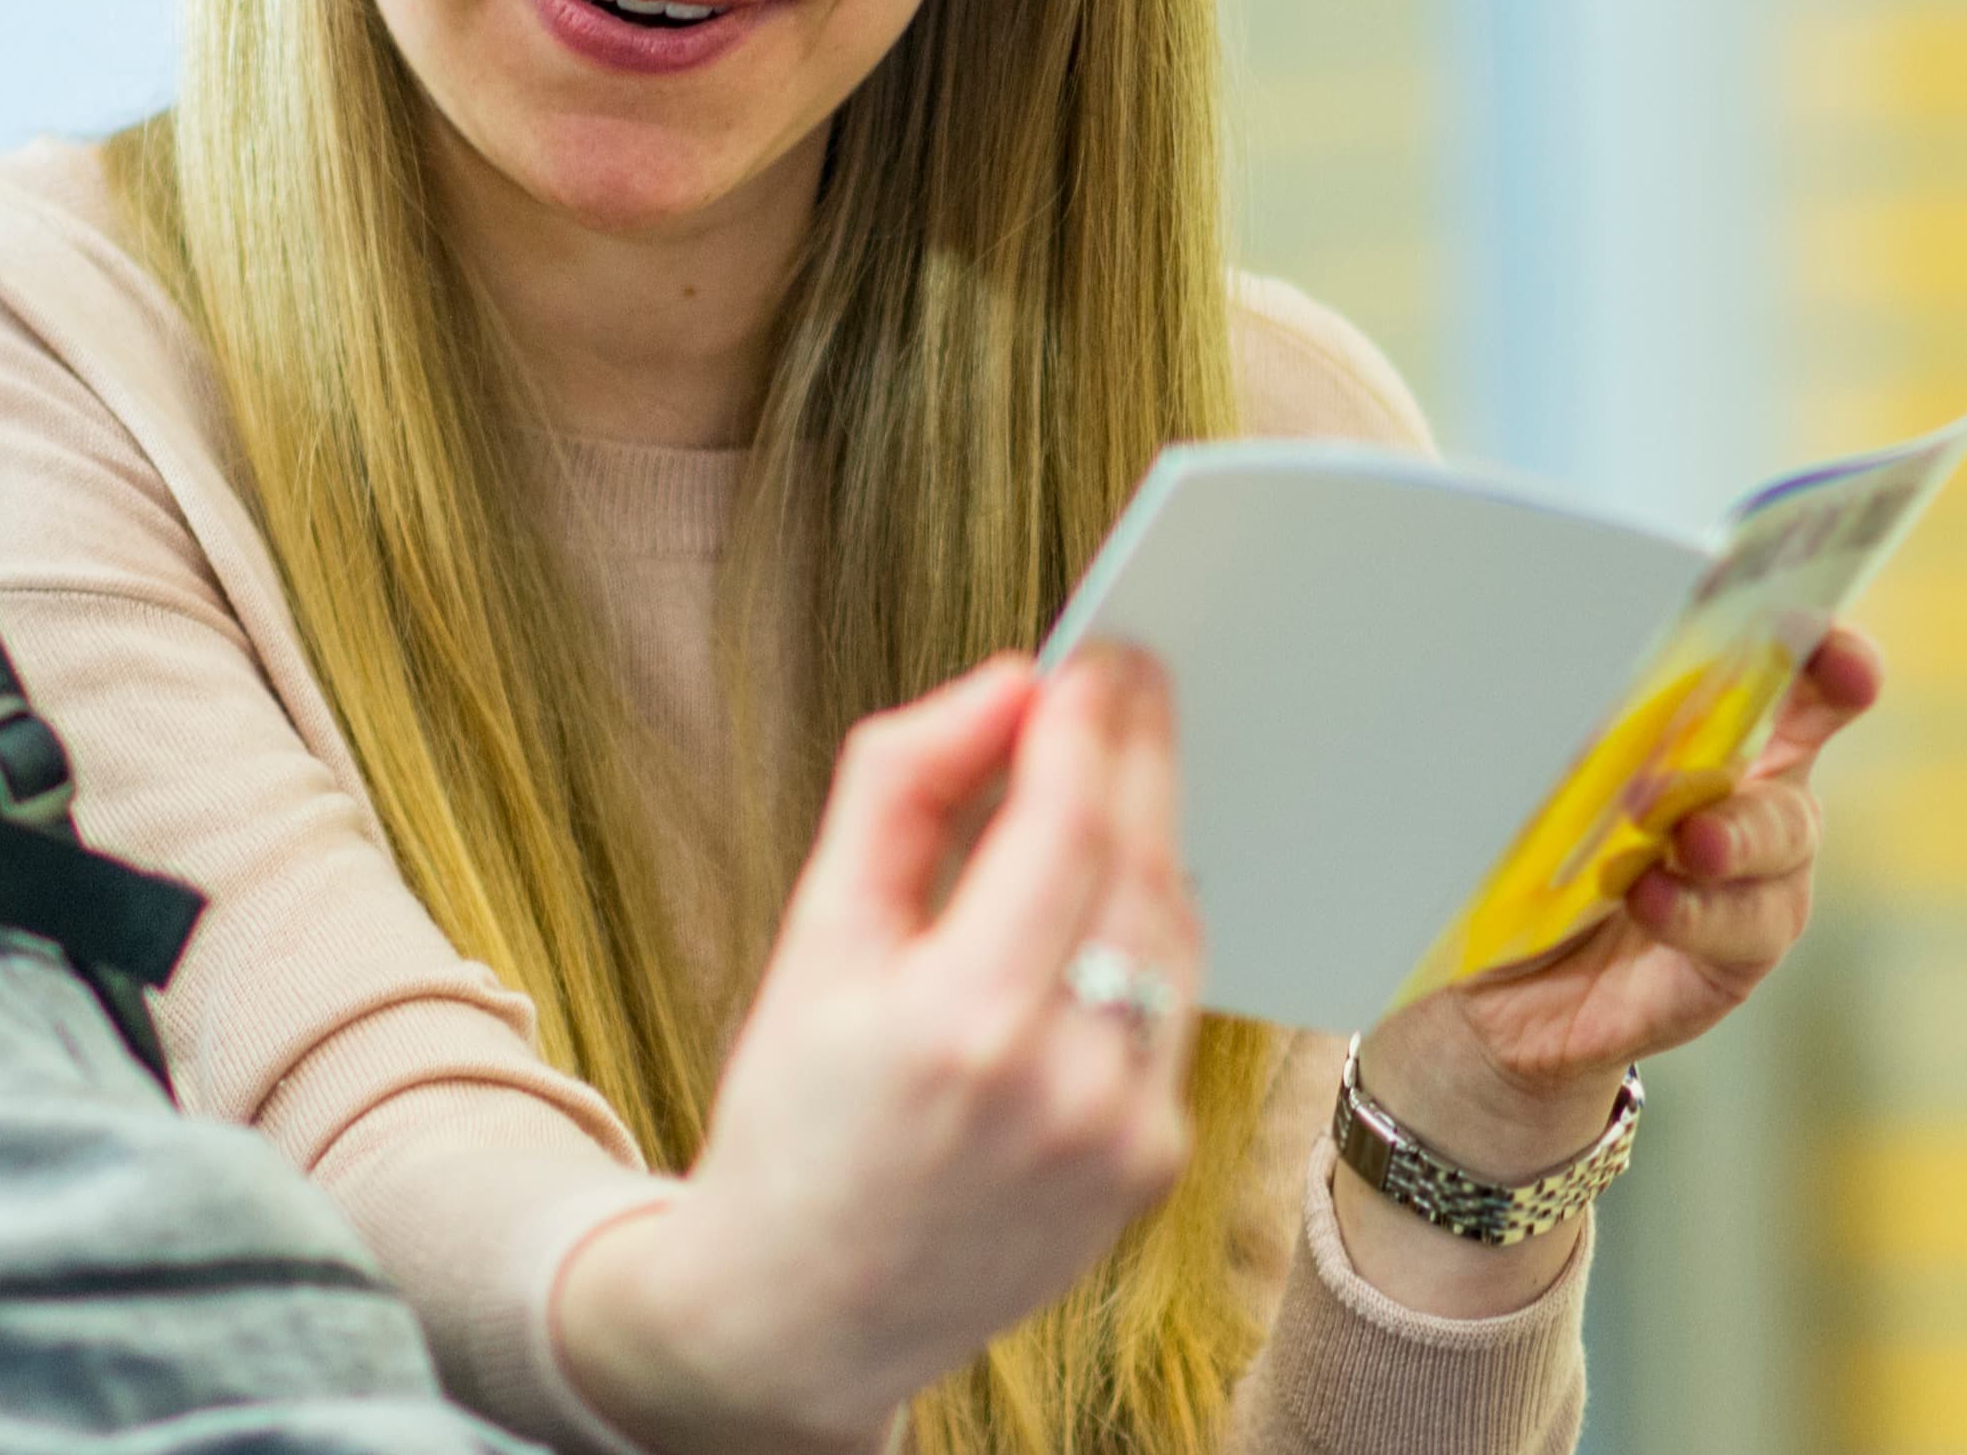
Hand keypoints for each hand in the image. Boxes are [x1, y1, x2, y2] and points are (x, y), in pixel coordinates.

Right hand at [556, 649, 1199, 1454]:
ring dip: (1152, 839)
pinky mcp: (1153, 1168)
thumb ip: (900, 794)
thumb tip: (1002, 689)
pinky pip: (1171, 1014)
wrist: (804, 1306)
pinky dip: (1145, 940)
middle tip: (1127, 680)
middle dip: (1138, 755)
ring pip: (1173, 937)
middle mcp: (1060, 1084)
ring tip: (1112, 772)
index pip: (1065, 827)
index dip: (1088, 727)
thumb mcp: (812, 939)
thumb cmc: (793, 1116)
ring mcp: (1122, 1135)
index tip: (1092, 659)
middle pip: (1140, 868)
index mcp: (957, 1019)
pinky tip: (1099, 904)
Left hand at [1340, 626, 1884, 1306]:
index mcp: (1707, 731)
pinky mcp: (1735, 953)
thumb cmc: (1518, 855)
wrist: (1493, 989)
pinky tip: (1649, 900)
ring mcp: (1753, 878)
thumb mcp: (1532, 781)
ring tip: (1682, 839)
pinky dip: (1694, 910)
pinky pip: (1740, 927)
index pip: (1790, 674)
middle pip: (1802, 745)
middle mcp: (1747, 795)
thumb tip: (1558, 680)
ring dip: (1731, 833)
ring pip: (1782, 839)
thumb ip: (1570, 736)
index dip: (1825, 650)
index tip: (1828, 640)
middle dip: (1793, 727)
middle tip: (1722, 727)